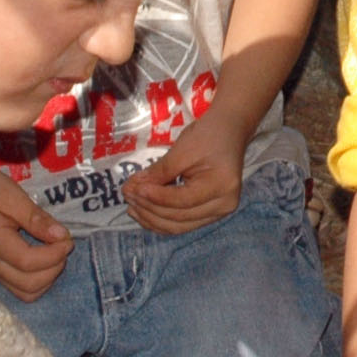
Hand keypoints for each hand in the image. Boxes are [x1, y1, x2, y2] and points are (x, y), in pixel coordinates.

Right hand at [0, 168, 69, 300]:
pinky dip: (37, 280)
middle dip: (54, 268)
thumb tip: (61, 236)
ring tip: (54, 253)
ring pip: (25, 293)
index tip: (67, 238)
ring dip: (47, 278)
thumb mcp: (13, 196)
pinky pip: (19, 288)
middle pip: (29, 285)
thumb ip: (37, 219)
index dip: (54, 255)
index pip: (29, 263)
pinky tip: (43, 259)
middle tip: (62, 245)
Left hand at [123, 121, 243, 233]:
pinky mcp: (210, 213)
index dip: (155, 197)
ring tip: (130, 206)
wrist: (230, 130)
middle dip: (149, 209)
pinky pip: (182, 223)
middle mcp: (223, 206)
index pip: (182, 200)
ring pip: (178, 226)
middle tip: (126, 195)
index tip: (132, 189)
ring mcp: (218, 212)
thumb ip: (159, 172)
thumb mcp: (183, 149)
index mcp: (221, 187)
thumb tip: (132, 188)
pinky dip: (160, 220)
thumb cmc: (209, 134)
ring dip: (151, 219)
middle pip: (179, 218)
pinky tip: (143, 212)